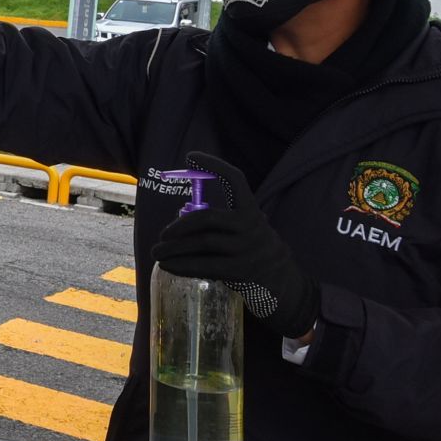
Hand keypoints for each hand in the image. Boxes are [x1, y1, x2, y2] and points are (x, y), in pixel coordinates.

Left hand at [150, 151, 320, 339]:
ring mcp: (246, 250)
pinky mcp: (239, 272)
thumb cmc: (254, 251)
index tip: (191, 156)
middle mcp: (251, 227)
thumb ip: (220, 222)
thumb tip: (180, 216)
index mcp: (251, 211)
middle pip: (208, 217)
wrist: (283, 284)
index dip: (214, 166)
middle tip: (163, 234)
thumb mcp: (246, 230)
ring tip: (157, 252)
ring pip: (202, 243)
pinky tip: (168, 266)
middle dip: (179, 225)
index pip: (236, 179)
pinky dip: (181, 265)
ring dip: (173, 248)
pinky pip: (204, 266)